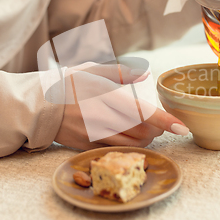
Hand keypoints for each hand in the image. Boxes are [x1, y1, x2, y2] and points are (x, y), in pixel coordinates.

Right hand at [54, 63, 189, 149]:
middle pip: (142, 133)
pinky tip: (127, 136)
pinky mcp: (87, 146)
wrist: (37, 106)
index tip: (182, 127)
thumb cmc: (68, 83)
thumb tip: (145, 74)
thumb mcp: (93, 70)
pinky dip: (128, 145)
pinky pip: (116, 150)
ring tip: (145, 129)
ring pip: (132, 144)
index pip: (142, 112)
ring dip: (145, 139)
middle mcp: (101, 118)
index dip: (165, 121)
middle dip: (157, 130)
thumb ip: (121, 72)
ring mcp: (94, 135)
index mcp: (105, 96)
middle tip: (158, 123)